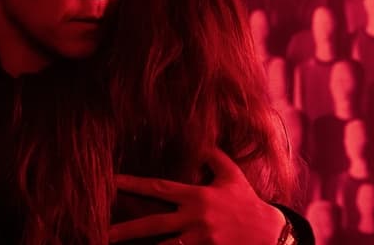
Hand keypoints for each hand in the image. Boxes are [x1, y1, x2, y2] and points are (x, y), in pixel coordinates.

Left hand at [109, 147, 285, 244]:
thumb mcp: (232, 175)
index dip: (133, 184)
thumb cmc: (247, 204)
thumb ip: (213, 156)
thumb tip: (197, 139)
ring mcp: (199, 241)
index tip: (111, 182)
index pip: (158, 188)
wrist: (272, 236)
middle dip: (125, 230)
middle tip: (102, 233)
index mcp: (197, 196)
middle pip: (152, 225)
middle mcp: (195, 219)